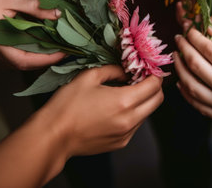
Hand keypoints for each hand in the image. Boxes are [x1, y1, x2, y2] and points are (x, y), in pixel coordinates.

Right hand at [0, 0, 63, 68]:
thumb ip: (34, 6)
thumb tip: (58, 14)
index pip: (24, 61)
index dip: (47, 60)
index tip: (66, 52)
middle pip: (20, 63)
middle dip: (44, 58)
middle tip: (65, 47)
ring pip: (13, 59)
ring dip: (34, 54)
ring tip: (53, 42)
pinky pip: (7, 51)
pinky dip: (23, 47)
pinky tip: (35, 36)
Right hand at [44, 65, 163, 157]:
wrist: (54, 136)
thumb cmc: (68, 105)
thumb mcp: (89, 76)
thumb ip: (113, 70)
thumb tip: (125, 71)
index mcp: (124, 101)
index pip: (154, 86)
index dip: (155, 74)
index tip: (149, 68)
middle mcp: (129, 120)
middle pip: (157, 101)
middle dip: (154, 87)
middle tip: (142, 78)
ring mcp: (126, 134)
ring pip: (147, 114)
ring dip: (143, 101)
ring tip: (127, 91)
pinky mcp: (120, 143)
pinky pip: (135, 125)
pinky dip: (133, 114)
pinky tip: (116, 107)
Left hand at [174, 29, 211, 145]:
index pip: (207, 49)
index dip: (195, 37)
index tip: (189, 30)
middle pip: (195, 64)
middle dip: (183, 48)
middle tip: (178, 38)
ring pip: (190, 86)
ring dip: (180, 69)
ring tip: (176, 57)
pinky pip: (198, 105)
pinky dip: (186, 93)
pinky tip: (182, 83)